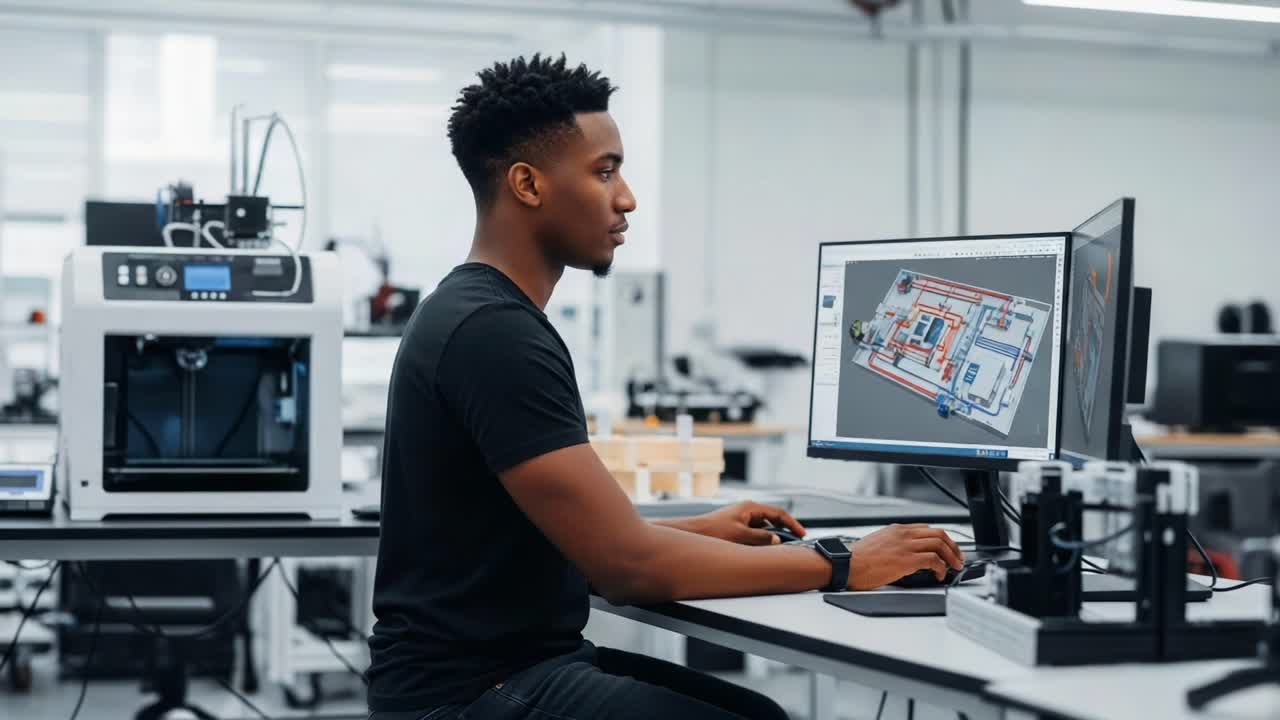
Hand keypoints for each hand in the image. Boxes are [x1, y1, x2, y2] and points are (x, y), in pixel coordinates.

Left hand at [692, 501, 805, 545]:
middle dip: (785, 530)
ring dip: (773, 536)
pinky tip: (764, 550)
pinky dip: (763, 540)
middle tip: (796, 541)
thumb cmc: (713, 530)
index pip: (778, 513)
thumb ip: (761, 537)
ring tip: (781, 548)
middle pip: (773, 519)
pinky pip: (756, 533)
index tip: (802, 534)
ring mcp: (742, 519)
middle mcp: (748, 511)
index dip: (792, 524)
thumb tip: (776, 540)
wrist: (694, 533)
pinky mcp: (737, 527)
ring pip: (764, 527)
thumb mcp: (740, 535)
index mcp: (750, 507)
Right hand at [846, 524, 964, 589]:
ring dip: (952, 556)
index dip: (941, 539)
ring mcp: (905, 546)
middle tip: (958, 558)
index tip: (946, 548)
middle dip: (953, 546)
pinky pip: (933, 560)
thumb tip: (904, 555)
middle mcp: (903, 534)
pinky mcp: (906, 560)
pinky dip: (941, 567)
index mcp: (896, 529)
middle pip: (938, 534)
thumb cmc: (856, 559)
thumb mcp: (876, 543)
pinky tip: (940, 574)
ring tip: (954, 567)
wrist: (846, 564)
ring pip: (939, 544)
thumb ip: (893, 544)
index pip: (926, 529)